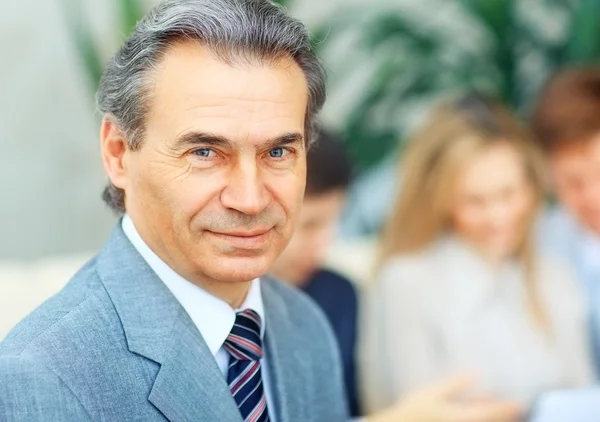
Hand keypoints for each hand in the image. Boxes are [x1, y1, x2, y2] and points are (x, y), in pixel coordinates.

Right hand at [366, 375, 523, 421]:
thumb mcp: (432, 393)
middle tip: (519, 408)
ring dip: (494, 418)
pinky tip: (481, 410)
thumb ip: (454, 385)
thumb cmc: (413, 410)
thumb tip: (475, 373)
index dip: (506, 407)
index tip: (520, 402)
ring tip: (507, 412)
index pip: (489, 412)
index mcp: (460, 416)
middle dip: (504, 416)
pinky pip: (472, 421)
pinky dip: (481, 417)